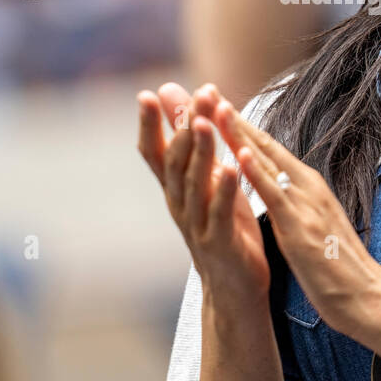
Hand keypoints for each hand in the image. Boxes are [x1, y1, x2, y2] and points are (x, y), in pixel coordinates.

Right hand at [136, 82, 268, 303]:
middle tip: (195, 96)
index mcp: (175, 189)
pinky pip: (220, 212)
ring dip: (201, 152)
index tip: (146, 94)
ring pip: (195, 184)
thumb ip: (192, 146)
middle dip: (184, 127)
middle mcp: (179, 204)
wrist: (233, 286)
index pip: (155, 153)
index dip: (149, 126)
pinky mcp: (219, 242)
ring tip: (204, 123)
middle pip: (176, 161)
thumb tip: (178, 102)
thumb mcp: (205, 183)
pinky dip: (226, 190)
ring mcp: (196, 224)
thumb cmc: (222, 226)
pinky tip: (233, 167)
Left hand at [210, 96, 380, 336]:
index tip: (219, 106)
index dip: (243, 128)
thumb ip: (297, 204)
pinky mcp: (301, 226)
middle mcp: (307, 188)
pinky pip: (274, 194)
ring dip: (240, 134)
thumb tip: (279, 191)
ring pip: (267, 162)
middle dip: (235, 120)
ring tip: (216, 109)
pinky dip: (256, 171)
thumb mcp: (314, 225)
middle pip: (265, 146)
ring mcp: (305, 204)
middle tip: (208, 93)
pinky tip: (239, 154)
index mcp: (308, 188)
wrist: (367, 298)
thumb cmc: (339, 268)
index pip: (270, 151)